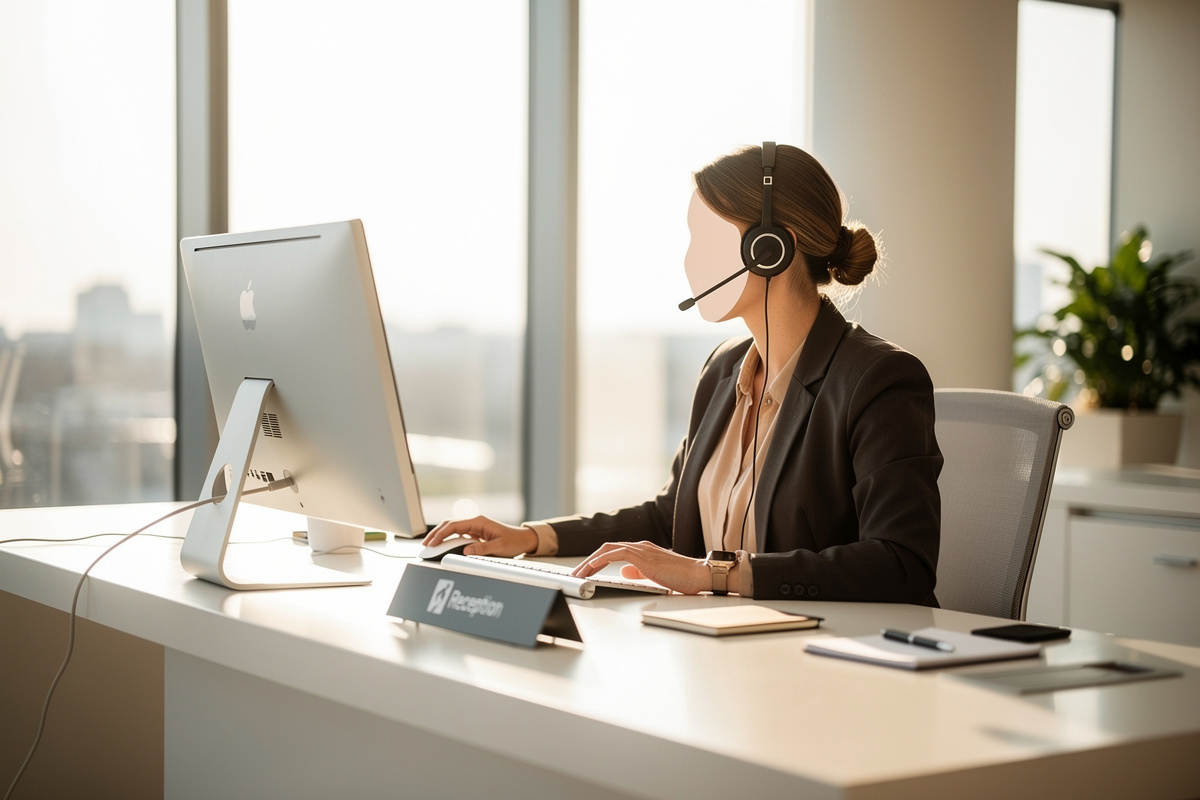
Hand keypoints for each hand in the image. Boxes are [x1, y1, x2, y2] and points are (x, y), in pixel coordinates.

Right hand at [422, 515, 537, 557]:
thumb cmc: (514, 541)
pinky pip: (459, 536)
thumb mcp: (499, 546)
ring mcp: (475, 528)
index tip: (432, 543)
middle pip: (449, 525)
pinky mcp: (476, 535)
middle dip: (436, 534)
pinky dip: (449, 540)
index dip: (441, 534)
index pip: (454, 525)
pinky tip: (443, 547)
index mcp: (479, 522)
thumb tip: (466, 551)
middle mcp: (475, 523)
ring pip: (453, 530)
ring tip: (430, 546)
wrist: (525, 540)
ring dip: (441, 537)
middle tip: (425, 544)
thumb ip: (482, 549)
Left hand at [571, 540, 710, 595]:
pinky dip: (601, 560)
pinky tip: (592, 568)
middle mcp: (640, 546)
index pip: (613, 551)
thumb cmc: (681, 577)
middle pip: (606, 548)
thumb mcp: (654, 575)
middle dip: (588, 561)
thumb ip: (639, 571)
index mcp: (642, 550)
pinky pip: (616, 554)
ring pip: (608, 549)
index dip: (596, 560)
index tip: (585, 572)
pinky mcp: (644, 557)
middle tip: (576, 574)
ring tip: (579, 574)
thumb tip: (623, 572)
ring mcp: (641, 550)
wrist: (698, 575)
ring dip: (590, 562)